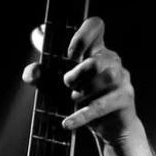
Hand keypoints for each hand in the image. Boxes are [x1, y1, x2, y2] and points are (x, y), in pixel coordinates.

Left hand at [22, 15, 137, 142]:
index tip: (70, 56)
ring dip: (84, 92)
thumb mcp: (60, 87)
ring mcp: (121, 78)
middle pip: (95, 60)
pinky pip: (102, 105)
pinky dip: (81, 115)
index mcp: (96, 49)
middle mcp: (111, 60)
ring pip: (104, 77)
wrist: (112, 129)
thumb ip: (44, 77)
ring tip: (74, 100)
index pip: (95, 26)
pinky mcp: (125, 98)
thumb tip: (30, 72)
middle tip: (69, 86)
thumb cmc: (85, 101)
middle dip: (76, 75)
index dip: (82, 36)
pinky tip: (67, 123)